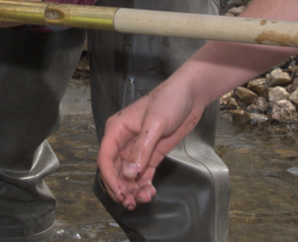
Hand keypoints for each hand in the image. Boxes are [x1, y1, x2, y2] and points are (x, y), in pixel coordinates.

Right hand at [97, 77, 205, 209]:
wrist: (191, 94)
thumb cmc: (170, 99)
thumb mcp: (156, 123)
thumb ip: (142, 150)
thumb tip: (129, 174)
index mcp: (117, 130)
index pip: (105, 159)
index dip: (110, 179)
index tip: (121, 193)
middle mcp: (123, 141)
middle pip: (115, 171)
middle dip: (121, 188)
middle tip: (132, 203)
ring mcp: (138, 149)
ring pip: (128, 175)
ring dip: (133, 189)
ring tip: (145, 198)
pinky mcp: (151, 154)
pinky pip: (143, 174)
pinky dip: (144, 185)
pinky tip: (149, 192)